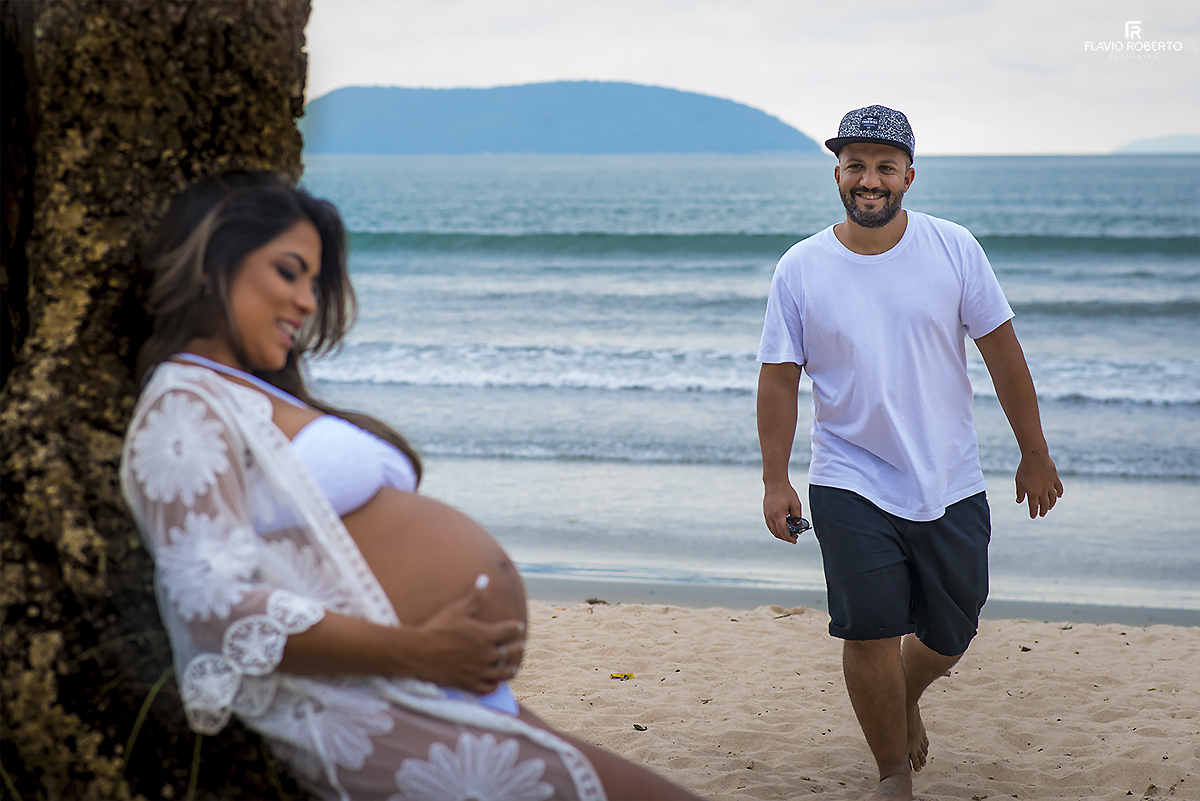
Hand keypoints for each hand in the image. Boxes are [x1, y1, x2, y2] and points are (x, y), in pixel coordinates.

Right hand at [408, 575, 525, 693]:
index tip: (518, 626)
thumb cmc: (438, 628)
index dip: (516, 627)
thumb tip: (486, 578)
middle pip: (510, 652)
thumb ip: (475, 596)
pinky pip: (487, 688)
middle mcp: (486, 655)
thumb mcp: (458, 609)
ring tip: (513, 666)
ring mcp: (478, 671)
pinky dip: (494, 685)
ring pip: (502, 673)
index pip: (510, 630)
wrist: (420, 652)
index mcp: (486, 636)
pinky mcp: (468, 683)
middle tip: (520, 645)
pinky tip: (495, 683)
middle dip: (517, 648)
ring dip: (510, 669)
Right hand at [764, 483, 804, 543]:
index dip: (789, 538)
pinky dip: (775, 529)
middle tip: (793, 538)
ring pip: (772, 530)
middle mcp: (770, 516)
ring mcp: (766, 515)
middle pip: (777, 533)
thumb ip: (797, 517)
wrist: (775, 482)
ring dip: (780, 534)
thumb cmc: (786, 492)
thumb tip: (798, 528)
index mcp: (778, 515)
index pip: (783, 531)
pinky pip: (770, 525)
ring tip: (788, 534)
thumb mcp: (796, 504)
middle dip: (785, 537)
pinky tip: (782, 528)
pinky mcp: (765, 512)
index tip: (795, 540)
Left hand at [1015, 451, 1062, 518]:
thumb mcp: (1019, 481)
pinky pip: (1059, 488)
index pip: (1033, 506)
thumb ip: (1019, 493)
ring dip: (1051, 504)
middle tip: (1042, 514)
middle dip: (1043, 511)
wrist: (1035, 456)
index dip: (1033, 512)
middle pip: (1044, 504)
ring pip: (1053, 498)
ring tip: (1049, 507)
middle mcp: (1043, 491)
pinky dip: (1059, 493)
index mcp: (1032, 492)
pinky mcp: (1055, 478)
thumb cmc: (1024, 468)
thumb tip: (1019, 502)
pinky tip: (1058, 496)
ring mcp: (1050, 485)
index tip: (1033, 516)